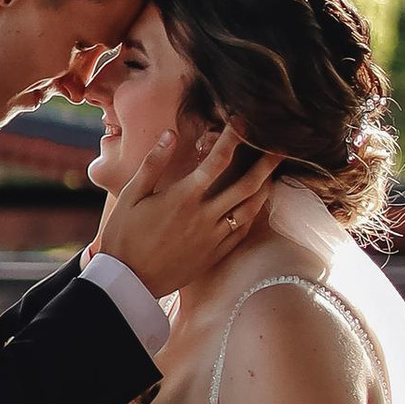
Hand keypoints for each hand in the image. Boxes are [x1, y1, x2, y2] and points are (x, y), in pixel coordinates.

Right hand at [91, 117, 277, 300]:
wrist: (128, 282)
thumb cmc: (124, 237)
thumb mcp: (131, 196)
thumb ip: (153, 163)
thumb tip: (170, 134)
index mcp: (183, 197)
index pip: (218, 161)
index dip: (233, 138)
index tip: (242, 121)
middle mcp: (204, 216)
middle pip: (246, 185)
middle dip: (266, 163)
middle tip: (281, 146)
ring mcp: (213, 237)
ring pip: (250, 209)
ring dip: (265, 188)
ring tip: (275, 173)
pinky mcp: (215, 254)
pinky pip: (242, 232)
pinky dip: (253, 215)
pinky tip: (257, 205)